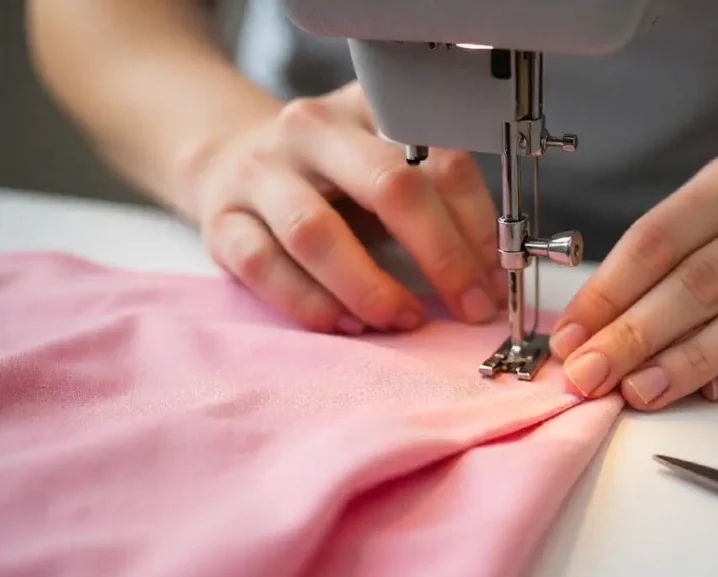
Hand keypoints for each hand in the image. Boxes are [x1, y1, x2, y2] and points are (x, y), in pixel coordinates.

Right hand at [191, 82, 503, 333]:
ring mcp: (260, 171)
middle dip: (439, 255)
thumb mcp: (386, 169)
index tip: (493, 279)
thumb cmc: (330, 178)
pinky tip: (345, 324)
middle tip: (466, 306)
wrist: (232, 161)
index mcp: (369, 109)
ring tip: (403, 319)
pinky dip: (309, 303)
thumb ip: (437, 208)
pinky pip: (263, 266)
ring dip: (370, 287)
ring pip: (317, 231)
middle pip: (387, 186)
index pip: (439, 158)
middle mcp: (313, 129)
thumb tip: (488, 277)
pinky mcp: (222, 219)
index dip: (476, 226)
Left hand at [548, 148, 717, 408]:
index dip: (607, 293)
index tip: (569, 338)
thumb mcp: (715, 216)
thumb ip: (657, 267)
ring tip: (641, 390)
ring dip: (692, 359)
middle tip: (591, 375)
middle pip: (704, 280)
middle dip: (636, 334)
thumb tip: (586, 334)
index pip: (660, 238)